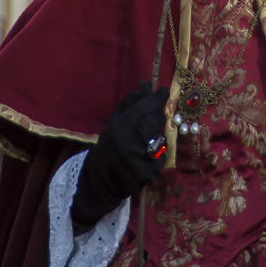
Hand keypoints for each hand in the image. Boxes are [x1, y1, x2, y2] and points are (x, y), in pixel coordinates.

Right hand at [71, 80, 168, 229]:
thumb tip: (145, 86)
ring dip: (157, 135)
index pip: (144, 107)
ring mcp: (140, 159)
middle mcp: (130, 143)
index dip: (157, 97)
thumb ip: (129, 104)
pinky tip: (146, 155)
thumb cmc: (108, 146)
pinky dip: (158, 152)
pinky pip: (163, 154)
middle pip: (157, 120)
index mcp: (119, 128)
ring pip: (162, 136)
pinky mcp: (149, 173)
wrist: (102, 180)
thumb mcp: (113, 123)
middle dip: (158, 115)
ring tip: (146, 139)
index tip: (163, 90)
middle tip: (152, 117)